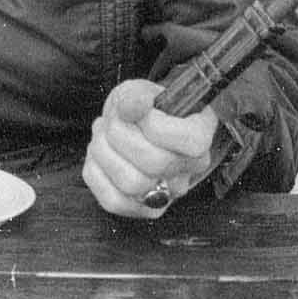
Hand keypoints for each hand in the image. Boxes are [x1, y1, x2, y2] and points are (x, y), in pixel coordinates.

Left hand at [82, 78, 220, 217]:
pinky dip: (97, 172)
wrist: (136, 128)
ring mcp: (166, 193)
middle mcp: (188, 171)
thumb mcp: (139, 90)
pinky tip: (100, 154)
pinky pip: (113, 200)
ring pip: (131, 184)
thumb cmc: (143, 109)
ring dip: (104, 152)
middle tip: (112, 120)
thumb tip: (133, 106)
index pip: (191, 141)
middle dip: (120, 134)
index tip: (139, 108)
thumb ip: (136, 96)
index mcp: (200, 136)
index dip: (154, 123)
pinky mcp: (140, 208)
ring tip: (103, 134)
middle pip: (154, 163)